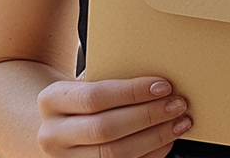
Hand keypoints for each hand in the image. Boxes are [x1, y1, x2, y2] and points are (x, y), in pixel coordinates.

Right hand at [36, 76, 191, 156]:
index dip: (132, 92)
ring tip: (178, 123)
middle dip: (147, 116)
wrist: (55, 124)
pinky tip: (166, 142)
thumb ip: (109, 79)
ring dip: (154, 138)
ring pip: (115, 154)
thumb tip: (156, 80)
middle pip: (106, 129)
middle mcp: (52, 135)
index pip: (95, 97)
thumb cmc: (80, 97)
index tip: (163, 86)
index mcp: (51, 101)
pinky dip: (149, 155)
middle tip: (176, 104)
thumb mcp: (84, 82)